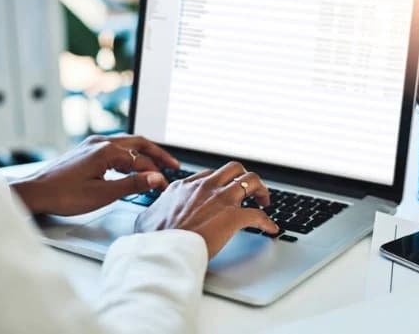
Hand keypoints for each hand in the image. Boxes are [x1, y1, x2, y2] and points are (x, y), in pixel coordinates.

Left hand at [10, 134, 178, 215]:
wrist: (34, 192)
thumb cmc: (63, 195)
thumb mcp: (102, 194)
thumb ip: (132, 184)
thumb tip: (156, 178)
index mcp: (107, 151)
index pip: (142, 162)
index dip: (156, 175)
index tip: (164, 187)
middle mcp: (102, 142)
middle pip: (140, 143)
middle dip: (158, 154)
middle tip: (173, 165)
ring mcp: (94, 143)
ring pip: (128, 143)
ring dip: (145, 153)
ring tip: (157, 164)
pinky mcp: (88, 148)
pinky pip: (116, 146)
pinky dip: (130, 154)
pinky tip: (132, 165)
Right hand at [134, 161, 278, 258]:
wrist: (164, 249)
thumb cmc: (154, 238)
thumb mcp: (148, 217)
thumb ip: (154, 210)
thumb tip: (150, 215)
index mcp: (186, 186)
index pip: (210, 174)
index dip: (221, 182)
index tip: (225, 189)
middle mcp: (206, 187)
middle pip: (235, 169)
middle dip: (245, 177)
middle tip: (250, 190)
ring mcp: (221, 199)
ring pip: (251, 181)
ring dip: (261, 190)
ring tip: (265, 201)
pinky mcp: (232, 216)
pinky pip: (258, 215)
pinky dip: (267, 222)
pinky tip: (270, 229)